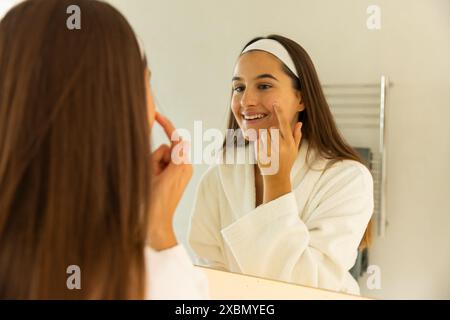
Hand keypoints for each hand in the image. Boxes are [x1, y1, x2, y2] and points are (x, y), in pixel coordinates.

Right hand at [147, 112, 192, 250]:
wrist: (153, 226)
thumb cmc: (158, 205)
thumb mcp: (166, 179)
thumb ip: (175, 159)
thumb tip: (184, 141)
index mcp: (183, 166)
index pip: (176, 140)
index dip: (166, 126)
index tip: (155, 115)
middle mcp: (178, 168)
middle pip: (162, 149)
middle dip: (153, 158)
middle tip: (152, 176)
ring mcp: (169, 174)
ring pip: (154, 157)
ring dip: (149, 166)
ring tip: (150, 182)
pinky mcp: (161, 179)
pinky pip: (151, 166)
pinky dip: (148, 170)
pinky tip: (149, 183)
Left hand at [255, 104, 301, 202]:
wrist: (276, 178)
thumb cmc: (286, 162)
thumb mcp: (294, 150)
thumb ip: (296, 136)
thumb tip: (299, 123)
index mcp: (289, 143)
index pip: (284, 124)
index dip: (280, 113)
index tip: (275, 104)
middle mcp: (280, 146)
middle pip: (272, 128)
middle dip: (272, 133)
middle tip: (274, 144)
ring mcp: (270, 150)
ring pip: (264, 134)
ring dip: (265, 138)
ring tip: (270, 149)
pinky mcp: (261, 154)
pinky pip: (258, 141)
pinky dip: (260, 144)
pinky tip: (265, 153)